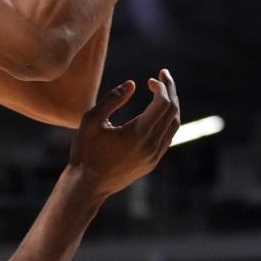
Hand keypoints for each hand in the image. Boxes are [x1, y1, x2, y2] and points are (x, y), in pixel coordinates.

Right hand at [68, 68, 179, 198]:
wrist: (88, 185)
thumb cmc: (85, 152)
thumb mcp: (91, 121)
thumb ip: (111, 99)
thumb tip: (132, 84)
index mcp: (138, 134)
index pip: (163, 103)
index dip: (160, 86)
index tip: (151, 78)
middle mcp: (151, 146)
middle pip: (172, 111)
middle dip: (170, 90)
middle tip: (164, 75)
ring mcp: (154, 156)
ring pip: (174, 125)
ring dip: (171, 105)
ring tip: (163, 92)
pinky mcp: (152, 163)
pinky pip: (167, 138)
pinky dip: (167, 121)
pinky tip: (158, 113)